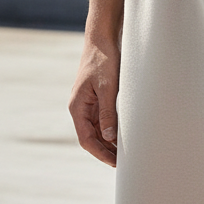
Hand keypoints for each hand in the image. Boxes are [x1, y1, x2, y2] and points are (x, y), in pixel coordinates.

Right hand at [68, 39, 119, 167]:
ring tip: (125, 152)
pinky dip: (111, 129)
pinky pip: (102, 119)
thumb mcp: (107, 87)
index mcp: (78, 107)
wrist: (102, 39)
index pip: (86, 139)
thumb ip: (107, 112)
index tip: (115, 163)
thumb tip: (108, 137)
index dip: (100, 153)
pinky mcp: (96, 98)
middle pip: (91, 137)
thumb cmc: (103, 60)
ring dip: (108, 141)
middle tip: (123, 161)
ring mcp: (88, 103)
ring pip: (97, 130)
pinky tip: (123, 134)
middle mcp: (80, 107)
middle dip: (105, 151)